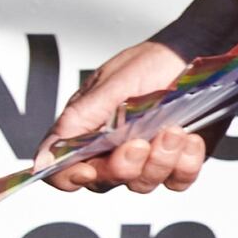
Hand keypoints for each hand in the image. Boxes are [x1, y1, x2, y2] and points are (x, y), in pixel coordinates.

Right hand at [45, 28, 228, 195]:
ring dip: (159, 161)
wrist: (196, 54)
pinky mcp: (178, 160)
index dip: (69, 178)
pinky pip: (178, 180)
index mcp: (86, 130)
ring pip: (142, 184)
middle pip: (104, 181)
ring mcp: (146, 158)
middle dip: (123, 166)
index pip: (63, 170)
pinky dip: (186, 163)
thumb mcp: (110, 86)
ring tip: (174, 131)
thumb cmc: (150, 63)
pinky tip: (191, 138)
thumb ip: (78, 122)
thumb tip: (41, 161)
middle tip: (139, 143)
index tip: (88, 169)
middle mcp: (112, 149)